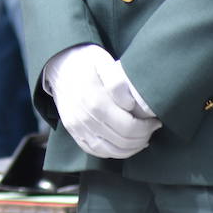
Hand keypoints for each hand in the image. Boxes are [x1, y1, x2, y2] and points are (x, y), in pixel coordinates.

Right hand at [44, 44, 160, 158]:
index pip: (129, 127)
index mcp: (95, 101)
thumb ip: (117, 81)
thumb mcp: (103, 61)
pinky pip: (94, 150)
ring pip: (109, 151)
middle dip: (142, 138)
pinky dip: (111, 152)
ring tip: (140, 139)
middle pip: (122, 141)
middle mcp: (84, 118)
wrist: (58, 64)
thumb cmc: (85, 61)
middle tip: (150, 129)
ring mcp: (76, 126)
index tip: (155, 120)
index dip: (147, 128)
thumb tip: (129, 104)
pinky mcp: (72, 130)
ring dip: (129, 149)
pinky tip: (122, 145)